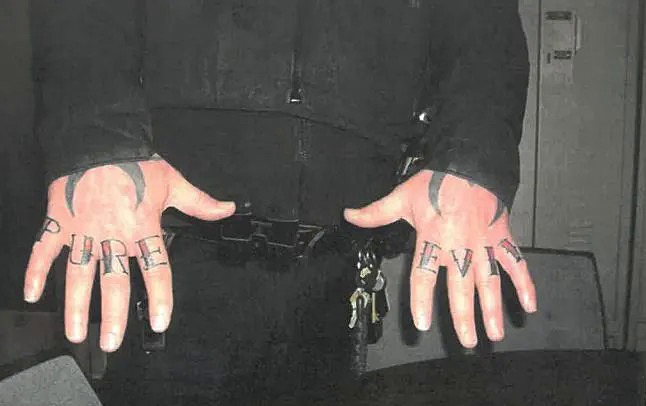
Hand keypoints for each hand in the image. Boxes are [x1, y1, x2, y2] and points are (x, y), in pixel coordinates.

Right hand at [24, 156, 234, 351]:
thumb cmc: (135, 163)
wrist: (99, 140)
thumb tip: (228, 209)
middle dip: (113, 316)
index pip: (156, 269)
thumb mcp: (174, 182)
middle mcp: (113, 234)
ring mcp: (84, 230)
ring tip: (77, 333)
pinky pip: (43, 250)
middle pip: (115, 281)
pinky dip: (36, 271)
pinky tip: (33, 294)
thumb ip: (200, 202)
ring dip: (77, 306)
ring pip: (78, 275)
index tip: (161, 321)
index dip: (160, 298)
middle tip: (112, 342)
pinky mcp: (59, 222)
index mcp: (143, 227)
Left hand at [344, 170, 535, 347]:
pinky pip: (516, 263)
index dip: (422, 300)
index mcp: (432, 239)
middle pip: (461, 287)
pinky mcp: (501, 238)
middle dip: (464, 316)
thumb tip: (349, 216)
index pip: (424, 276)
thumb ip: (376, 213)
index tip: (423, 324)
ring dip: (493, 309)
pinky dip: (525, 284)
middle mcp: (458, 246)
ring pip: (490, 281)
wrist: (469, 164)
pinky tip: (529, 305)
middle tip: (466, 342)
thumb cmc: (435, 183)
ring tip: (494, 333)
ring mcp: (483, 244)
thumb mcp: (402, 197)